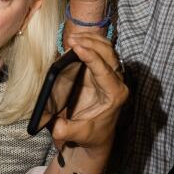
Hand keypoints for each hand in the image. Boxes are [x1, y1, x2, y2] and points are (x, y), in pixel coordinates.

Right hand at [50, 33, 127, 157]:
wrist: (97, 137)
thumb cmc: (90, 135)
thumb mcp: (77, 134)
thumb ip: (66, 130)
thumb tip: (55, 125)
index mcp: (115, 95)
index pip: (104, 70)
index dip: (90, 56)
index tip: (76, 47)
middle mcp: (117, 82)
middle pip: (108, 54)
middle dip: (90, 43)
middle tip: (70, 39)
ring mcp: (111, 76)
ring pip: (107, 49)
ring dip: (91, 39)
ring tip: (72, 37)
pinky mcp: (103, 73)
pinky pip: (101, 51)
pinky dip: (90, 42)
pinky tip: (77, 40)